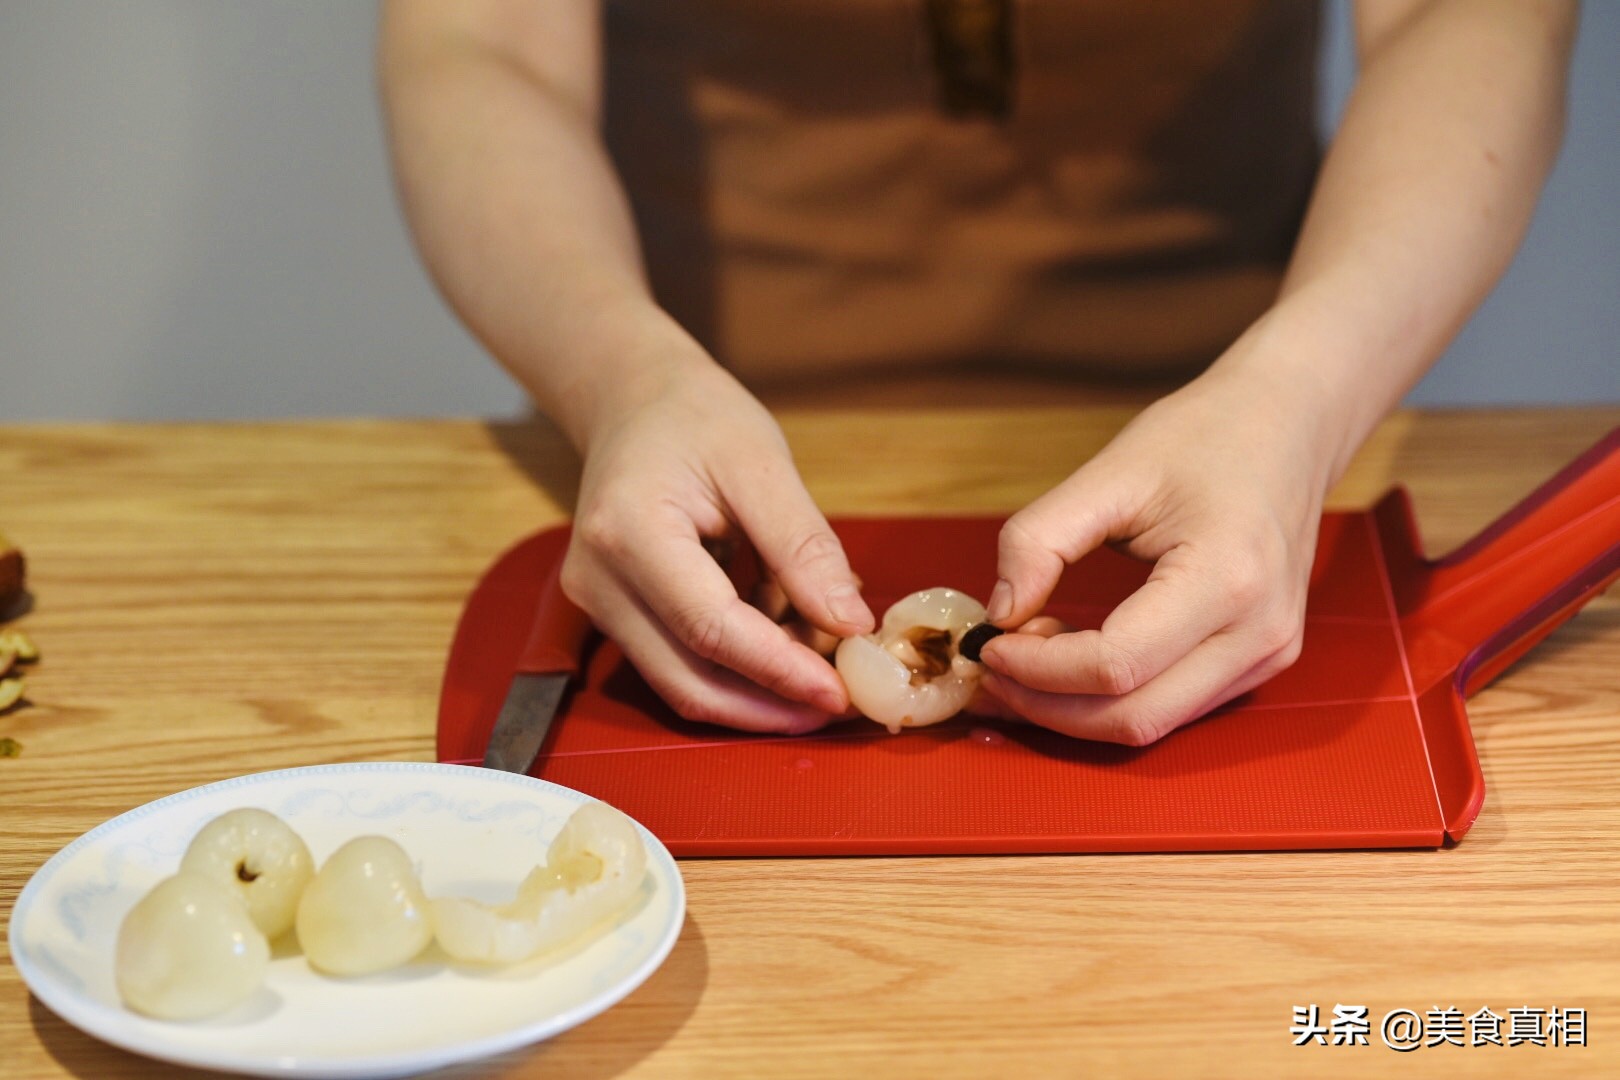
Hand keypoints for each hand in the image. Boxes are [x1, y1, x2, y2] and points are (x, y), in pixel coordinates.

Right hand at [560, 363, 873, 732]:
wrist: (633, 400)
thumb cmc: (696, 417)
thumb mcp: (761, 463)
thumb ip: (803, 546)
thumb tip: (849, 624)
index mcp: (629, 531)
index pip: (710, 627)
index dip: (779, 670)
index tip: (839, 692)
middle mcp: (598, 579)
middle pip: (688, 679)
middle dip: (769, 705)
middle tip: (839, 705)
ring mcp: (597, 602)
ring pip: (681, 684)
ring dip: (757, 692)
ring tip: (821, 668)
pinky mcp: (612, 613)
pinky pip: (677, 662)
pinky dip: (737, 667)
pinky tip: (784, 642)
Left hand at [975, 366, 1339, 744]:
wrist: (1289, 425)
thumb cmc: (1204, 436)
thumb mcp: (1109, 472)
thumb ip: (1040, 540)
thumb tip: (999, 612)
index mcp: (1226, 578)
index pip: (1114, 665)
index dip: (1037, 668)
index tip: (989, 641)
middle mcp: (1259, 633)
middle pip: (1132, 717)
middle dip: (1046, 704)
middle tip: (992, 666)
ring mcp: (1268, 655)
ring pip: (1151, 724)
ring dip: (1075, 706)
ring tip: (1027, 653)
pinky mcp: (1261, 662)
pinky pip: (1174, 706)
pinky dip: (1112, 696)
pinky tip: (1072, 655)